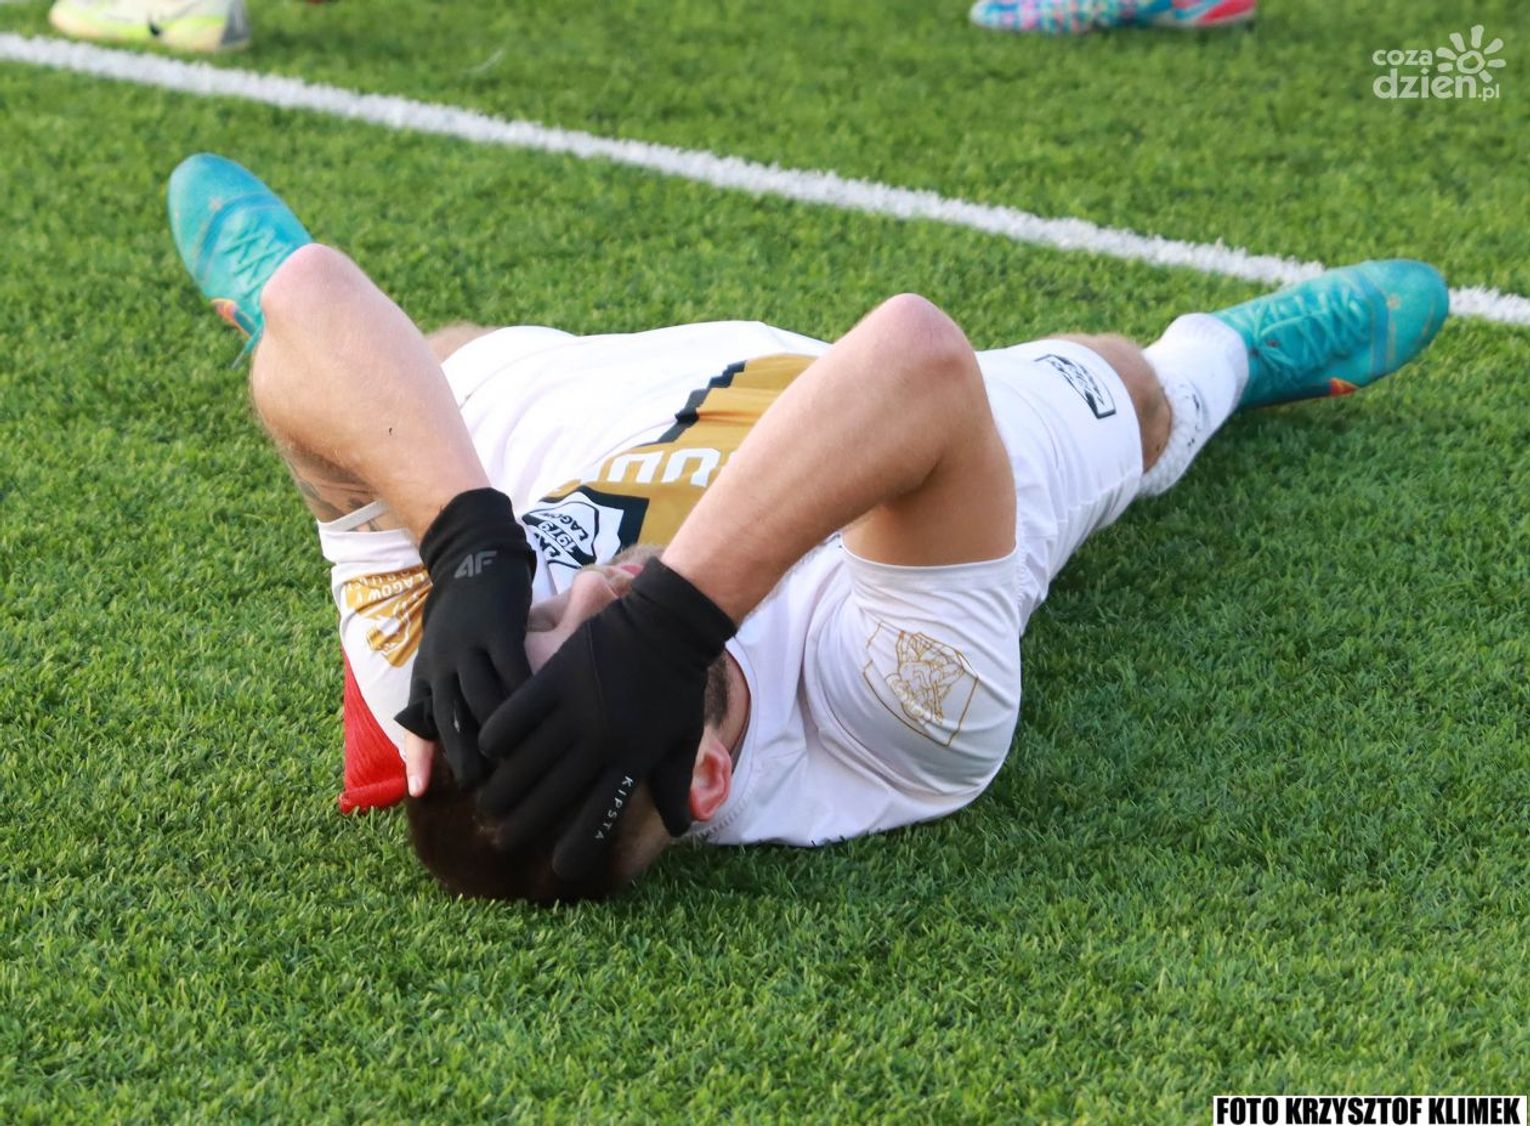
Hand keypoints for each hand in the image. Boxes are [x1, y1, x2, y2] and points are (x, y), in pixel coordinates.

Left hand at [395, 488, 537, 786]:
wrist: (473, 556)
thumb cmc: (459, 616)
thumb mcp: (437, 656)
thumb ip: (435, 696)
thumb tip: (426, 739)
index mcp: (428, 671)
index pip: (420, 721)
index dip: (419, 757)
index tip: (421, 792)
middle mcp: (444, 661)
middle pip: (452, 716)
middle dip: (466, 754)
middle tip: (484, 788)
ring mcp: (471, 644)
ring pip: (483, 696)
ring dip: (498, 729)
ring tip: (517, 759)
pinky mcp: (500, 627)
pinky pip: (512, 668)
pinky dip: (523, 693)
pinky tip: (540, 714)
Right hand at [476, 559, 734, 879]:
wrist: (667, 626)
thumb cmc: (678, 686)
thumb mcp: (682, 740)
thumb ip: (674, 786)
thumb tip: (682, 829)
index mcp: (631, 760)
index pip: (598, 818)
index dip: (577, 847)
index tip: (560, 868)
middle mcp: (600, 743)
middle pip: (551, 798)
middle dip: (523, 826)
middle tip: (504, 839)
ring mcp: (576, 710)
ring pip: (525, 762)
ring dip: (502, 787)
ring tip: (487, 802)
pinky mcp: (556, 679)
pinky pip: (516, 715)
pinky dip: (496, 735)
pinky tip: (485, 747)